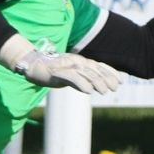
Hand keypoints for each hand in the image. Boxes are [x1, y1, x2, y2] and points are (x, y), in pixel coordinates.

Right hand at [0, 35, 123, 94]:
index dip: (111, 72)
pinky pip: (72, 77)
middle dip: (106, 78)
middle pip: (95, 69)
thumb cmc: (52, 71)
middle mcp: (75, 61)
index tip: (121, 82)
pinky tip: (88, 92)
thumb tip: (93, 88)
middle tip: (114, 89)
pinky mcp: (58, 71)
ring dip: (96, 82)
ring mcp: (67, 65)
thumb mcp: (70, 75)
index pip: (99, 65)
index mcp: (80, 61)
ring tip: (104, 92)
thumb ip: (81, 79)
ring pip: (85, 73)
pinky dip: (81, 84)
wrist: (32, 65)